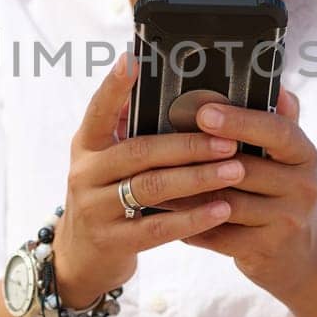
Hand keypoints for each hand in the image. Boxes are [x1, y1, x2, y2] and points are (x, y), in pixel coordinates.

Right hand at [53, 52, 242, 306]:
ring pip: (152, 188)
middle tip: (229, 140)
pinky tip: (221, 209)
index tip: (134, 60)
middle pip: (140, 151)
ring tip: (235, 171)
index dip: (115, 86)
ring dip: (198, 178)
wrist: (81, 256)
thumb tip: (173, 92)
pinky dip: (193, 218)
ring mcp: (96, 209)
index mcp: (87, 144)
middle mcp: (86, 173)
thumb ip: (131, 132)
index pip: (99, 110)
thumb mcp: (107, 162)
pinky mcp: (112, 241)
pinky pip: (157, 228)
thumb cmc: (108, 196)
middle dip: (188, 145)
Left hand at [174, 88, 316, 300]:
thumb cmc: (280, 193)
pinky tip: (166, 215)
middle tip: (159, 144)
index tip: (204, 112)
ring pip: (226, 203)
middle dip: (200, 158)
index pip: (277, 131)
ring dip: (186, 192)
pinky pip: (219, 235)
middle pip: (245, 168)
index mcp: (304, 154)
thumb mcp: (287, 158)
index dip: (240, 121)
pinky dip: (190, 224)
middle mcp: (303, 186)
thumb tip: (273, 84)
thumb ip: (278, 121)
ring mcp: (286, 220)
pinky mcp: (266, 250)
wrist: (300, 257)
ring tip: (151, 177)